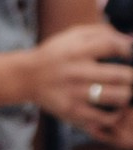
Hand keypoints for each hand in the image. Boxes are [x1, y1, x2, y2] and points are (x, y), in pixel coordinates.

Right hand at [28, 17, 132, 136]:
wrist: (26, 76)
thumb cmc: (56, 53)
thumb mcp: (73, 35)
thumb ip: (101, 32)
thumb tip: (130, 40)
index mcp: (77, 50)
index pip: (112, 46)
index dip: (127, 51)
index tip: (127, 55)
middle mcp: (76, 71)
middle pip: (120, 75)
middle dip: (131, 76)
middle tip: (129, 78)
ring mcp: (74, 93)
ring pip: (115, 97)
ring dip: (126, 95)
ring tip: (125, 93)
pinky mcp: (71, 111)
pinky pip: (102, 117)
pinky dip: (114, 115)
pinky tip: (115, 110)